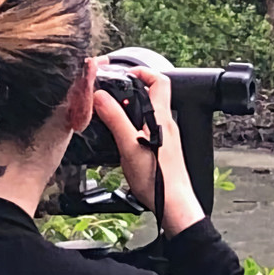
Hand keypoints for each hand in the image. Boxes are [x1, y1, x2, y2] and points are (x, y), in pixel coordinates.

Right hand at [93, 66, 204, 237]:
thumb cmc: (156, 178)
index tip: (125, 73)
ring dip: (130, 109)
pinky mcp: (163, 148)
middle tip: (110, 94)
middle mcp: (166, 123)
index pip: (159, 81)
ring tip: (110, 114)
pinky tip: (120, 137)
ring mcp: (166, 136)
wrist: (172, 202)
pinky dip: (133, 125)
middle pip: (152, 95)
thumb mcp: (128, 145)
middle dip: (130, 90)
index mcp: (161, 117)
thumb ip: (115, 119)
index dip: (143, 72)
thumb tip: (101, 96)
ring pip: (148, 112)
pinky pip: (147, 128)